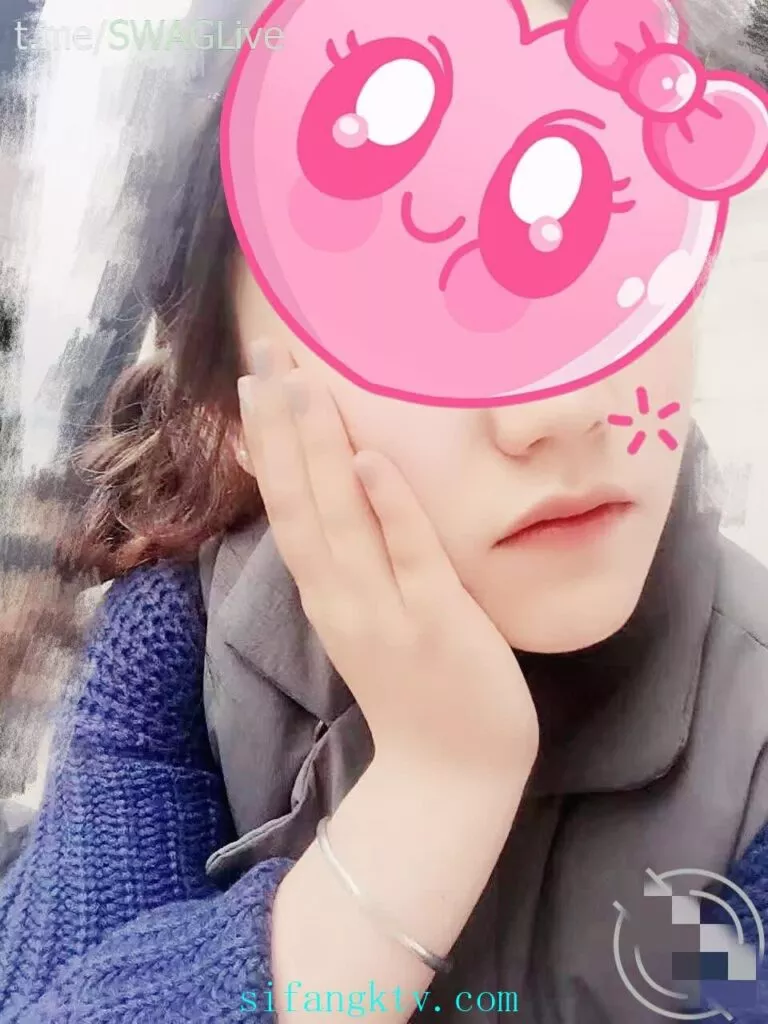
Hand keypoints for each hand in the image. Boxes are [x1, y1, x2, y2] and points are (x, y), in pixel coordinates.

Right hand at [237, 339, 538, 775]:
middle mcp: (341, 596)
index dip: (270, 442)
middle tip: (263, 352)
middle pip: (300, 499)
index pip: (288, 503)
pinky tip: (371, 460)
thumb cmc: (417, 690)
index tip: (256, 382)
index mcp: (326, 592)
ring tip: (298, 385)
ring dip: (318, 450)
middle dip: (281, 425)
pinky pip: (410, 557)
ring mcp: (386, 611)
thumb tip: (346, 495)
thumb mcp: (369, 618)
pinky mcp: (437, 623)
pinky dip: (388, 509)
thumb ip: (356, 560)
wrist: (449, 776)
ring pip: (340, 519)